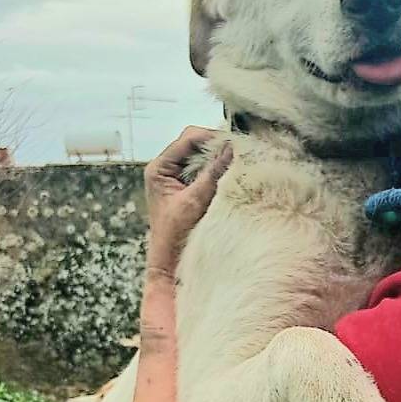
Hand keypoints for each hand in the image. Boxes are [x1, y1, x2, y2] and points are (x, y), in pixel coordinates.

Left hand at [143, 126, 232, 280]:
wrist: (168, 263)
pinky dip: (219, 170)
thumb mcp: (194, 202)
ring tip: (240, 162)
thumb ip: (212, 174)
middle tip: (241, 151)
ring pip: (203, 156)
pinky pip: (206, 170)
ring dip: (220, 158)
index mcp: (159, 168)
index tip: (235, 142)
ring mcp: (177, 177)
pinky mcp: (188, 187)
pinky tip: (233, 174)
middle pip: (197, 144)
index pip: (189, 138)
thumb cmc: (174, 236)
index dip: (212, 137)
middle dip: (218, 146)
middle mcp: (167, 168)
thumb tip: (232, 148)